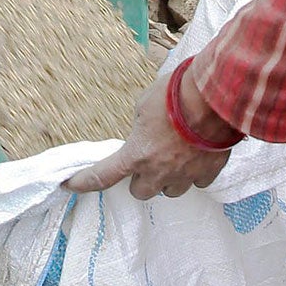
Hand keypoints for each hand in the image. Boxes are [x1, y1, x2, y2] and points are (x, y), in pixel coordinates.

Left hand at [66, 62, 233, 198]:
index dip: (84, 182)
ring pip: (170, 190)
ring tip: (176, 156)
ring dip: (168, 178)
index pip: (102, 176)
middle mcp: (158, 172)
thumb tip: (146, 131)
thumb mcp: (144, 104)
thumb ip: (140, 125)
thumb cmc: (176, 94)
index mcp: (136, 154)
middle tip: (147, 161)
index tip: (71, 185)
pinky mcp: (208, 173)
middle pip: (141, 191)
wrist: (215, 97)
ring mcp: (185, 175)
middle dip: (141, 179)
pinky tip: (197, 155)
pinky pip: (196, 182)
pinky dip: (194, 173)